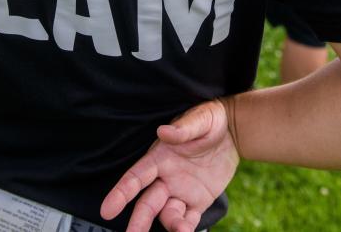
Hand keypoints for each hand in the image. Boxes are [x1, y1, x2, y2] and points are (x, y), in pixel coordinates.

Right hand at [101, 100, 239, 231]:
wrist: (233, 133)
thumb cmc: (210, 120)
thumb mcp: (200, 119)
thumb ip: (183, 128)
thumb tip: (163, 131)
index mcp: (160, 158)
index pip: (136, 178)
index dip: (120, 193)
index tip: (107, 210)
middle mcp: (166, 178)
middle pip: (148, 203)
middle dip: (139, 221)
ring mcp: (181, 192)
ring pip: (168, 214)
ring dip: (171, 225)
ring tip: (180, 231)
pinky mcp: (198, 201)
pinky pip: (189, 219)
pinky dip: (186, 229)